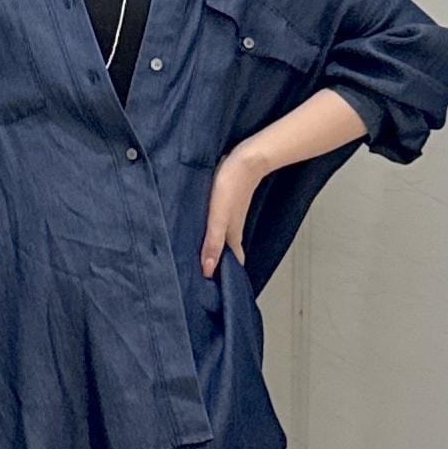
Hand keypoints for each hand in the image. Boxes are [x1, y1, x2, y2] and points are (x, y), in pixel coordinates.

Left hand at [201, 140, 264, 277]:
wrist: (247, 159)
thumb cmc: (231, 187)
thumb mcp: (218, 218)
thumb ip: (212, 243)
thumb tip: (208, 271)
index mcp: (231, 235)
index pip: (231, 262)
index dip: (224, 275)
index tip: (216, 290)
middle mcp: (232, 228)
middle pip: (226, 251)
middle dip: (217, 264)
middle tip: (203, 277)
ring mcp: (230, 215)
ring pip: (222, 238)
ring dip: (214, 248)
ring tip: (200, 258)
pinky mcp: (227, 203)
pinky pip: (220, 224)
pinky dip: (213, 232)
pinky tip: (204, 230)